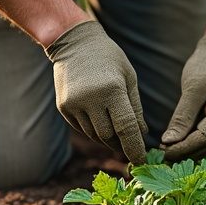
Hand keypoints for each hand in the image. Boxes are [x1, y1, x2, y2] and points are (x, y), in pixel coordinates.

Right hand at [44, 20, 147, 163]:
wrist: (74, 42)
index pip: (126, 128)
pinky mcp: (63, 107)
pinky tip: (100, 120)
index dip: (135, 148)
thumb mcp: (129, 78)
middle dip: (122, 143)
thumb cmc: (109, 58)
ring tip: (116, 132)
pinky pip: (82, 128)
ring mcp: (73, 104)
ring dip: (108, 138)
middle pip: (109, 136)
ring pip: (95, 135)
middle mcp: (90, 99)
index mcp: (112, 90)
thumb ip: (136, 108)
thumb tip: (142, 135)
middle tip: (131, 145)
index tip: (142, 162)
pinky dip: (94, 130)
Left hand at [161, 36, 205, 160]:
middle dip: (186, 153)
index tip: (163, 150)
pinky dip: (195, 145)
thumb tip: (169, 142)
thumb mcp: (192, 89)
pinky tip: (178, 145)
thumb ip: (182, 116)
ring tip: (168, 152)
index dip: (184, 147)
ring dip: (190, 152)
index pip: (205, 137)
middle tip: (162, 154)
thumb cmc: (205, 67)